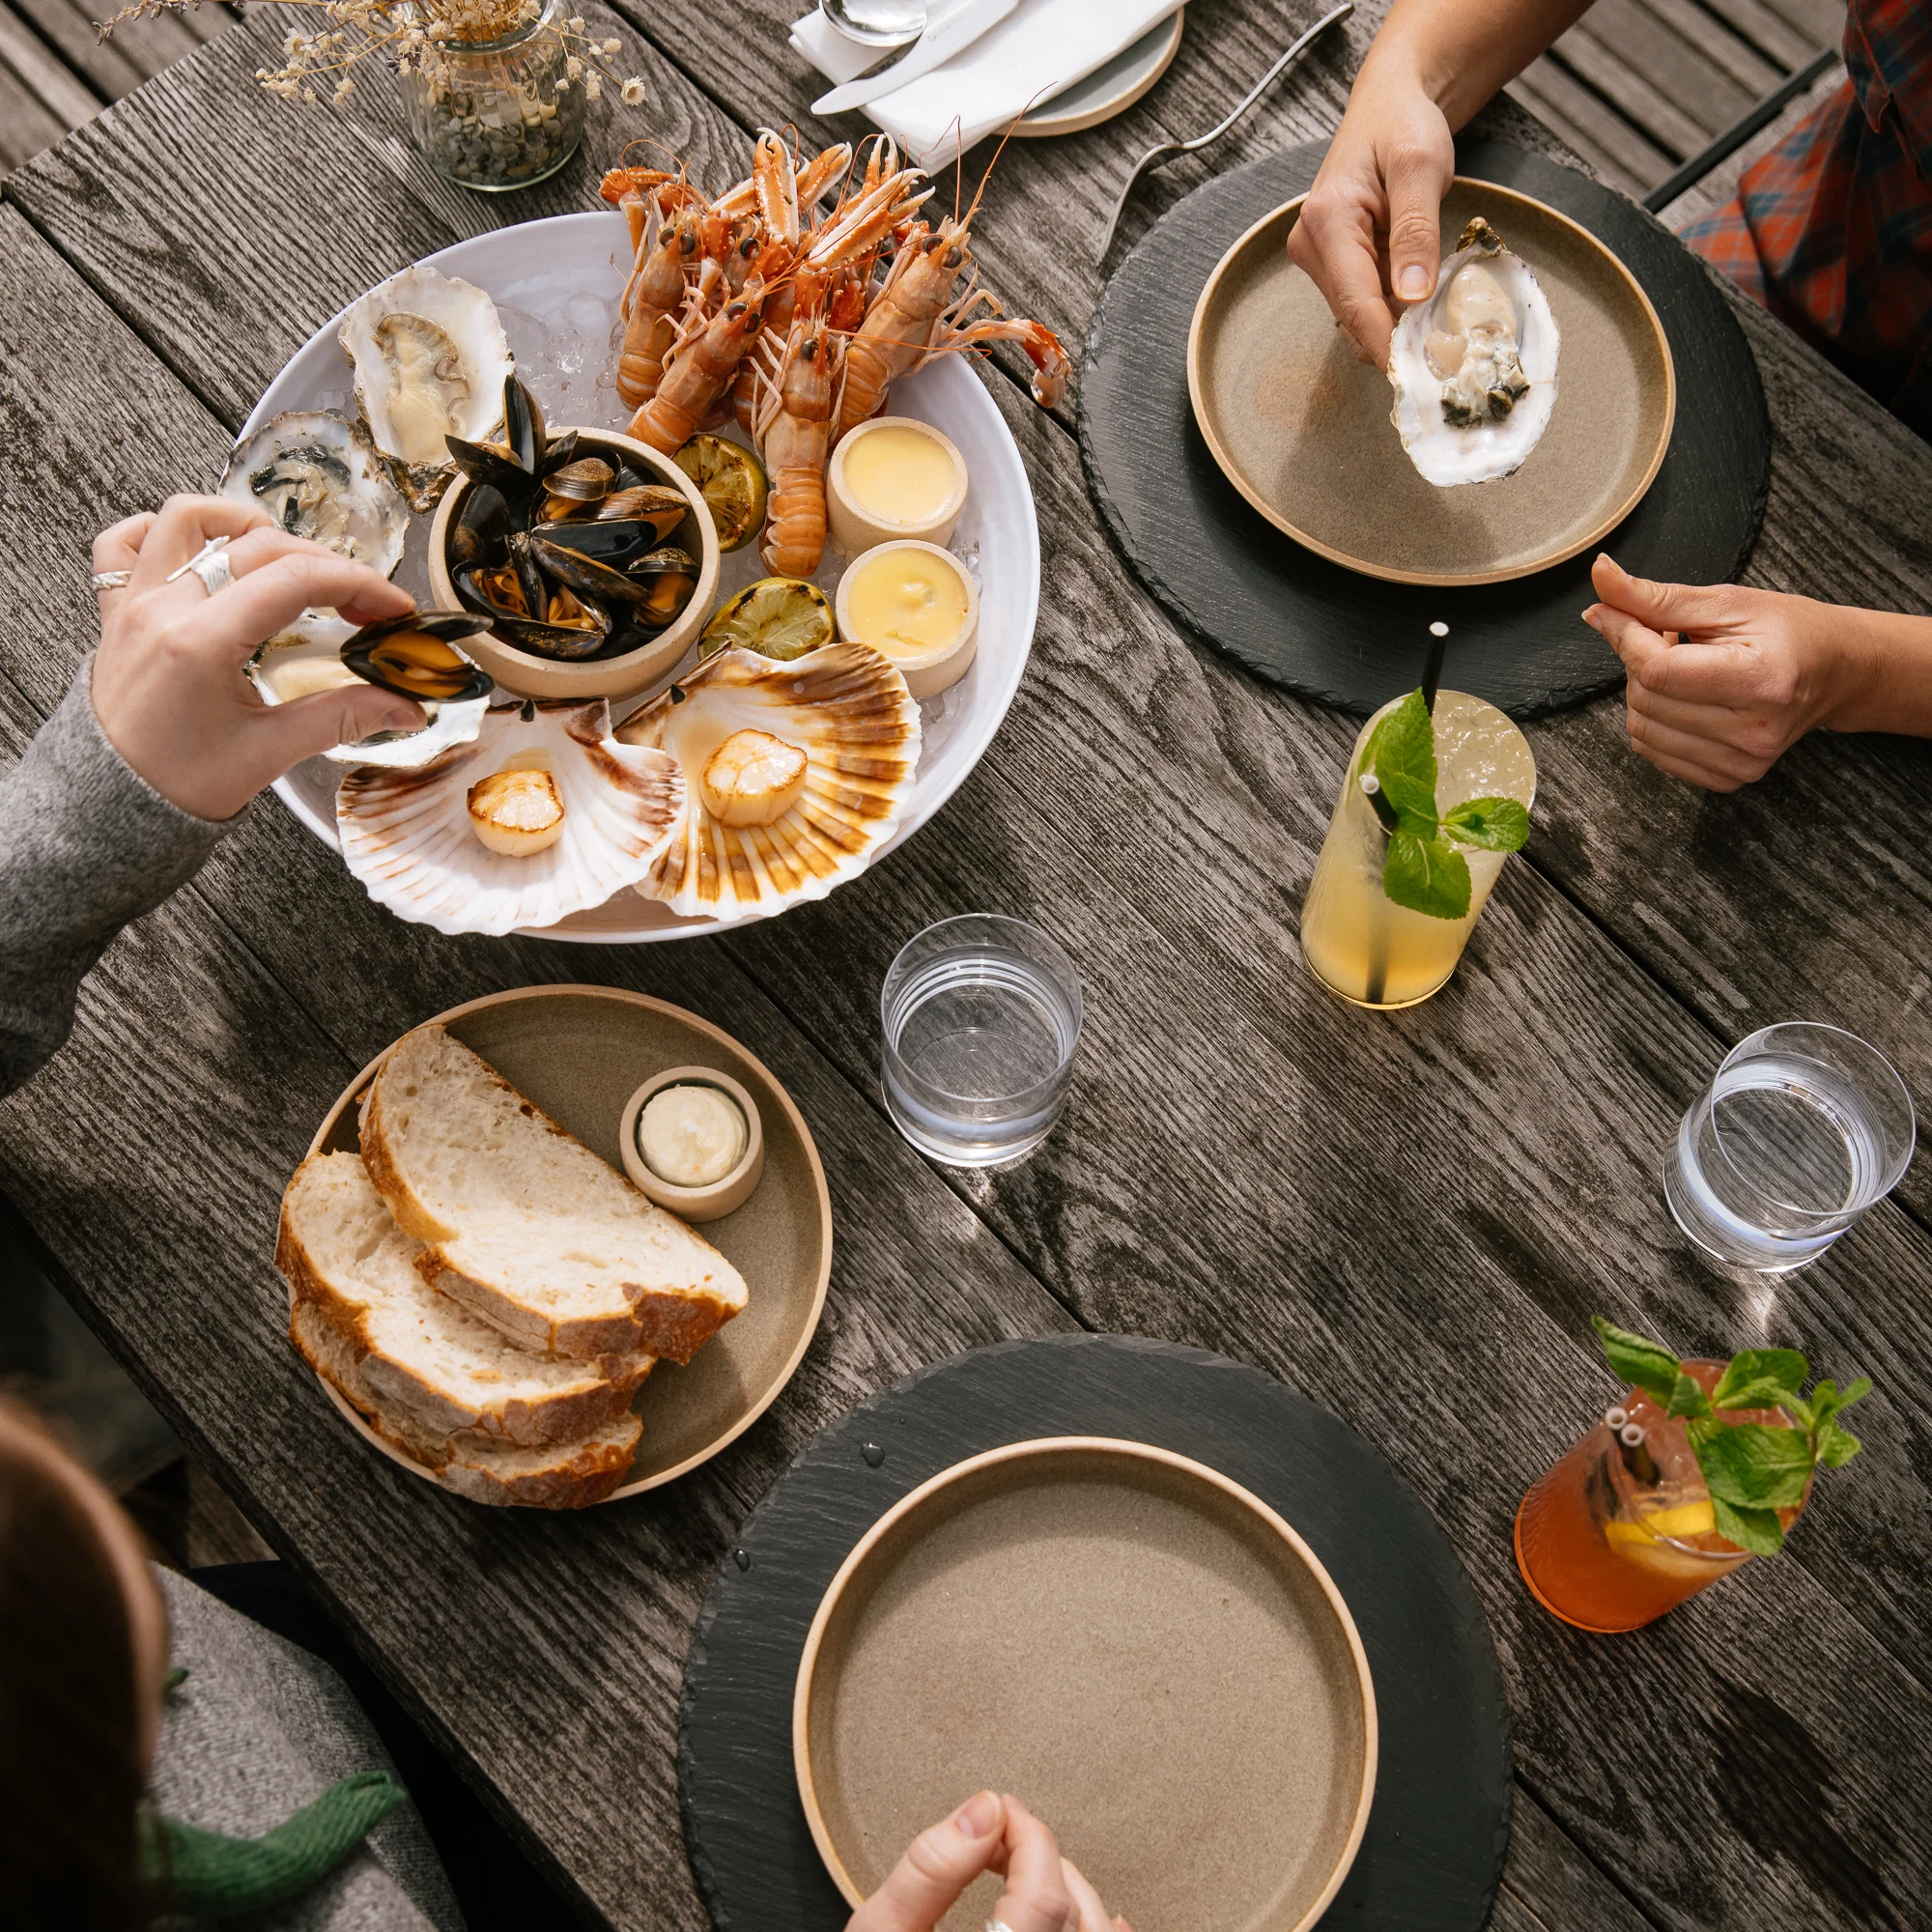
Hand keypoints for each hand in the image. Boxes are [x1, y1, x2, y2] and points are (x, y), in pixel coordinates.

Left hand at [90, 495, 420, 820]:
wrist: (112, 808)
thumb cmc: (179, 783)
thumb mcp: (270, 753)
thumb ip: (342, 718)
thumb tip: (405, 707)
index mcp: (199, 643)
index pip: (294, 580)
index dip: (357, 583)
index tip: (392, 606)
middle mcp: (162, 609)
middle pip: (258, 545)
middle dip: (326, 565)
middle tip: (363, 606)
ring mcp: (134, 603)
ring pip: (186, 518)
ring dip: (244, 523)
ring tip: (285, 556)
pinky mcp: (117, 610)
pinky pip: (123, 541)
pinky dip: (164, 531)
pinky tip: (204, 552)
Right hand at [846, 1791, 1132, 1931]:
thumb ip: (930, 1871)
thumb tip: (983, 1811)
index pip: (1042, 1896)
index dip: (1028, 1837)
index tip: (1001, 1811)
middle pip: (1072, 1921)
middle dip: (1045, 1861)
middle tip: (1003, 1836)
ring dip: (1075, 1898)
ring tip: (1039, 1868)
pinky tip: (1103, 1921)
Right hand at [1286, 53, 1453, 368]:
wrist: (1391, 104)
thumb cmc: (1404, 124)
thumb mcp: (1421, 167)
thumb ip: (1416, 231)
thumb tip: (1412, 297)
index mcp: (1327, 222)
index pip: (1356, 303)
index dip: (1387, 344)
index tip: (1420, 373)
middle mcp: (1312, 246)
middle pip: (1354, 317)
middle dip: (1396, 340)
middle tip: (1449, 353)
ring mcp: (1320, 258)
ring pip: (1358, 317)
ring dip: (1397, 328)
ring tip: (1442, 328)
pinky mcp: (1335, 264)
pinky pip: (1364, 303)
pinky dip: (1394, 313)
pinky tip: (1424, 307)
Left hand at [1584, 554, 1878, 791]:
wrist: (1834, 672)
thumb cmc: (1786, 630)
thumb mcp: (1725, 602)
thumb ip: (1655, 597)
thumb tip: (1599, 576)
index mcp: (1760, 680)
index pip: (1657, 671)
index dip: (1626, 637)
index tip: (1618, 613)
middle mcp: (1753, 730)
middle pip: (1645, 699)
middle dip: (1641, 662)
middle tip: (1674, 641)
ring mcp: (1741, 762)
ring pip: (1641, 729)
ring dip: (1647, 693)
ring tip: (1686, 669)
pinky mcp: (1728, 779)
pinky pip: (1653, 750)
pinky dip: (1655, 720)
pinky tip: (1688, 698)